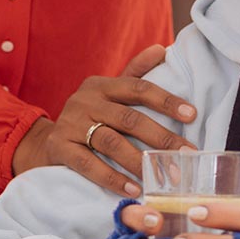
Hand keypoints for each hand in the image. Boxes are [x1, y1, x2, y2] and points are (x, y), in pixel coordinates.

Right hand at [10, 45, 197, 196]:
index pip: (138, 88)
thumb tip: (161, 49)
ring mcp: (70, 124)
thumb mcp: (109, 93)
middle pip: (129, 118)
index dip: (166, 100)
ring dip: (140, 162)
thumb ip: (135, 73)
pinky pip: (88, 164)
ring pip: (111, 142)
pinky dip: (112, 177)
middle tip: (186, 156)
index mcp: (101, 85)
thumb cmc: (89, 117)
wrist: (47, 142)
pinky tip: (133, 189)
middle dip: (161, 138)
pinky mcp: (60, 147)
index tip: (192, 115)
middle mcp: (85, 100)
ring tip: (163, 177)